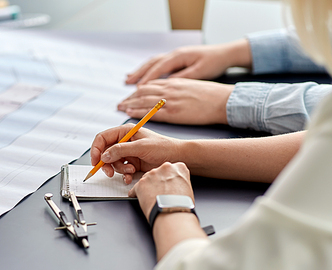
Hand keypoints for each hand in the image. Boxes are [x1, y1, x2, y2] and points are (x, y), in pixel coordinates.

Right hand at [90, 124, 181, 183]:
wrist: (177, 158)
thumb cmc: (163, 147)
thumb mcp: (141, 147)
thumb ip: (121, 150)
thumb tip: (105, 155)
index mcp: (125, 132)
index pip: (103, 138)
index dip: (96, 149)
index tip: (95, 161)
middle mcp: (124, 141)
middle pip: (105, 152)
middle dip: (106, 163)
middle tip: (109, 172)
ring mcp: (128, 152)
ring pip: (112, 162)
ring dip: (119, 169)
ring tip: (131, 171)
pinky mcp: (132, 163)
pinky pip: (121, 170)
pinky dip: (123, 175)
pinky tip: (130, 176)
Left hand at [118, 78, 232, 124]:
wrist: (223, 101)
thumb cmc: (211, 95)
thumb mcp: (192, 85)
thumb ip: (177, 87)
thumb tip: (167, 90)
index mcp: (174, 82)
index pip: (150, 84)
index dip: (137, 90)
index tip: (129, 94)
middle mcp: (169, 89)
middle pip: (143, 91)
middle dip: (130, 97)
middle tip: (119, 103)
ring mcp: (170, 101)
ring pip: (143, 101)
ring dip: (129, 104)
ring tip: (120, 108)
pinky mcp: (173, 113)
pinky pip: (150, 112)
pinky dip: (138, 112)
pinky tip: (129, 113)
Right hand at [126, 39, 251, 84]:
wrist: (226, 54)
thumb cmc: (214, 62)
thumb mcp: (200, 72)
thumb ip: (182, 78)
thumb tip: (166, 84)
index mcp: (179, 57)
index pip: (157, 69)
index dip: (146, 80)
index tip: (136, 90)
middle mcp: (174, 55)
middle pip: (151, 65)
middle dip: (137, 75)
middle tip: (126, 86)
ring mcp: (175, 57)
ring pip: (153, 64)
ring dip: (140, 72)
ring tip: (129, 80)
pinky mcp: (177, 60)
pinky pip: (159, 65)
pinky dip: (149, 71)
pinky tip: (145, 77)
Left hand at [128, 162, 193, 220]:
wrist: (172, 213)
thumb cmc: (182, 205)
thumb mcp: (188, 188)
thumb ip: (180, 181)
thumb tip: (175, 185)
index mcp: (179, 168)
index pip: (171, 170)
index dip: (170, 180)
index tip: (169, 186)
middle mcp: (165, 168)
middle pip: (158, 173)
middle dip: (158, 182)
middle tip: (161, 193)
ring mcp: (152, 175)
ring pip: (147, 180)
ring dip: (148, 188)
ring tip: (153, 199)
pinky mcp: (141, 183)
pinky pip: (135, 189)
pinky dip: (137, 194)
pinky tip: (142, 201)